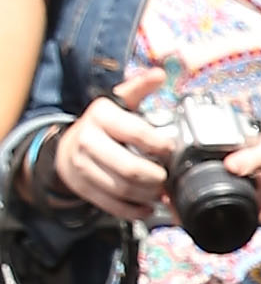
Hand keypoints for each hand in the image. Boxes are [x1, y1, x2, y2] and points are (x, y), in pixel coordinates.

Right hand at [49, 69, 172, 219]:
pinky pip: (111, 205)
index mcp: (101, 115)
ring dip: (148, 195)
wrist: (68, 146)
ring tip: (160, 192)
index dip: (161, 146)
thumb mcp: (119, 101)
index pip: (137, 133)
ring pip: (122, 189)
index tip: (170, 150)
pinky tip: (147, 207)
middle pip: (130, 168)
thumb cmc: (103, 124)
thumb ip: (140, 88)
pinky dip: (134, 210)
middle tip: (167, 177)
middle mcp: (88, 140)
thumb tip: (159, 74)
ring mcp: (82, 165)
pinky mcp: (82, 187)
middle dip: (156, 177)